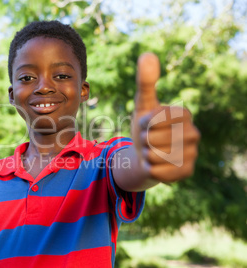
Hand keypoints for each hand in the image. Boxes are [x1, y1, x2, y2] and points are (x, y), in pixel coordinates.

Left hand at [132, 53, 199, 182]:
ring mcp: (192, 154)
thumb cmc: (145, 127)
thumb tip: (148, 54)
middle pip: (155, 138)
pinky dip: (150, 169)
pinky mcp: (186, 171)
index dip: (144, 122)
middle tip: (148, 140)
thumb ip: (146, 82)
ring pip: (157, 156)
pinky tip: (155, 165)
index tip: (146, 123)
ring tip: (151, 151)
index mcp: (185, 114)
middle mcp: (194, 133)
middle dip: (143, 140)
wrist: (144, 155)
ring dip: (146, 155)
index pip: (158, 117)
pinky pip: (161, 172)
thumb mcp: (142, 104)